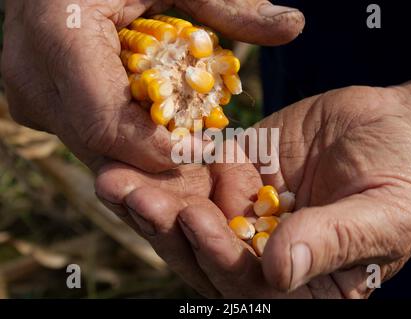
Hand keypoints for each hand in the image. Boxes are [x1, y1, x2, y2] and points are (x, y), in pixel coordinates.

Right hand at [1, 0, 303, 171]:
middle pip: (101, 146)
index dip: (158, 150)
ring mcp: (30, 96)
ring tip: (180, 135)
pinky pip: (86, 134)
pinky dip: (124, 134)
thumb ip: (230, 5)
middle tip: (202, 150)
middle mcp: (32, 78)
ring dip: (140, 148)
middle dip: (154, 156)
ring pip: (93, 147)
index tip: (205, 151)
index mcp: (58, 37)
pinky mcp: (38, 103)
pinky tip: (153, 121)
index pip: (106, 125)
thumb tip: (295, 25)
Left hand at [96, 75, 410, 297]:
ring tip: (114, 177)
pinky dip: (170, 164)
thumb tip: (279, 273)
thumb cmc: (405, 178)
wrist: (398, 128)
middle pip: (202, 247)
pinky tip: (138, 151)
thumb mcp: (381, 216)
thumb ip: (331, 244)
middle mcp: (260, 248)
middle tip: (127, 194)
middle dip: (164, 224)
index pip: (245, 280)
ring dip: (152, 195)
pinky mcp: (236, 170)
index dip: (218, 253)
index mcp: (295, 277)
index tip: (194, 219)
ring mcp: (245, 208)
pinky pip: (198, 171)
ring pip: (189, 210)